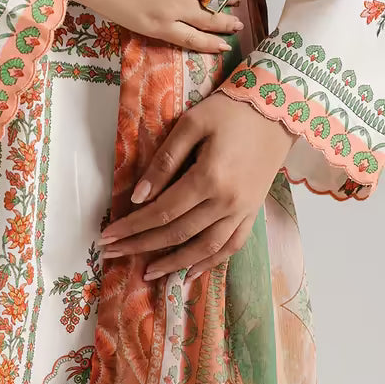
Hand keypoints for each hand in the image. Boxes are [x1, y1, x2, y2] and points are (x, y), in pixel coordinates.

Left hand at [95, 89, 296, 282]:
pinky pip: (231, 247)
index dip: (133, 226)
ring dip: (174, 264)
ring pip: (204, 248)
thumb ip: (165, 161)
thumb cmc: (229, 111)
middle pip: (178, 234)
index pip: (162, 212)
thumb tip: (139, 196)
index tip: (107, 236)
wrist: (277, 110)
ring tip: (148, 273)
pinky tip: (190, 272)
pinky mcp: (253, 213)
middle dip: (142, 246)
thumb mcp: (192, 124)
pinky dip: (210, 263)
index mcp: (208, 178)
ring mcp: (243, 211)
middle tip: (114, 254)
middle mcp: (227, 202)